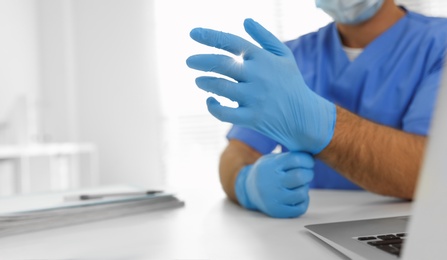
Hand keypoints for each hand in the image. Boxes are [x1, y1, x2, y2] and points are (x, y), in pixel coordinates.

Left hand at [186, 18, 335, 153]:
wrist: (305, 116)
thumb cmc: (291, 83)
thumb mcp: (284, 56)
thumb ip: (264, 37)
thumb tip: (245, 20)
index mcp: (263, 58)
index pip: (232, 42)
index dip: (210, 36)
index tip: (192, 33)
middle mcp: (258, 76)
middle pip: (221, 63)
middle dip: (200, 60)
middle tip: (189, 61)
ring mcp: (255, 98)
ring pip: (220, 87)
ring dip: (204, 82)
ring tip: (199, 80)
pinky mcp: (252, 117)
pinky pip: (224, 112)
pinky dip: (213, 106)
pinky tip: (210, 100)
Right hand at [235, 152, 313, 217]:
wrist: (249, 190)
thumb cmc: (266, 172)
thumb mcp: (271, 159)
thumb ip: (288, 157)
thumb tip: (311, 155)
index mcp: (271, 166)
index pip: (296, 159)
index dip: (307, 160)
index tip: (308, 162)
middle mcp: (272, 182)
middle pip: (300, 176)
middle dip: (308, 173)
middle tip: (306, 173)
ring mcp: (274, 198)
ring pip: (302, 193)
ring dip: (305, 188)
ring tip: (299, 185)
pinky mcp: (277, 211)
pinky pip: (300, 208)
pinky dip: (303, 200)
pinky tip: (297, 195)